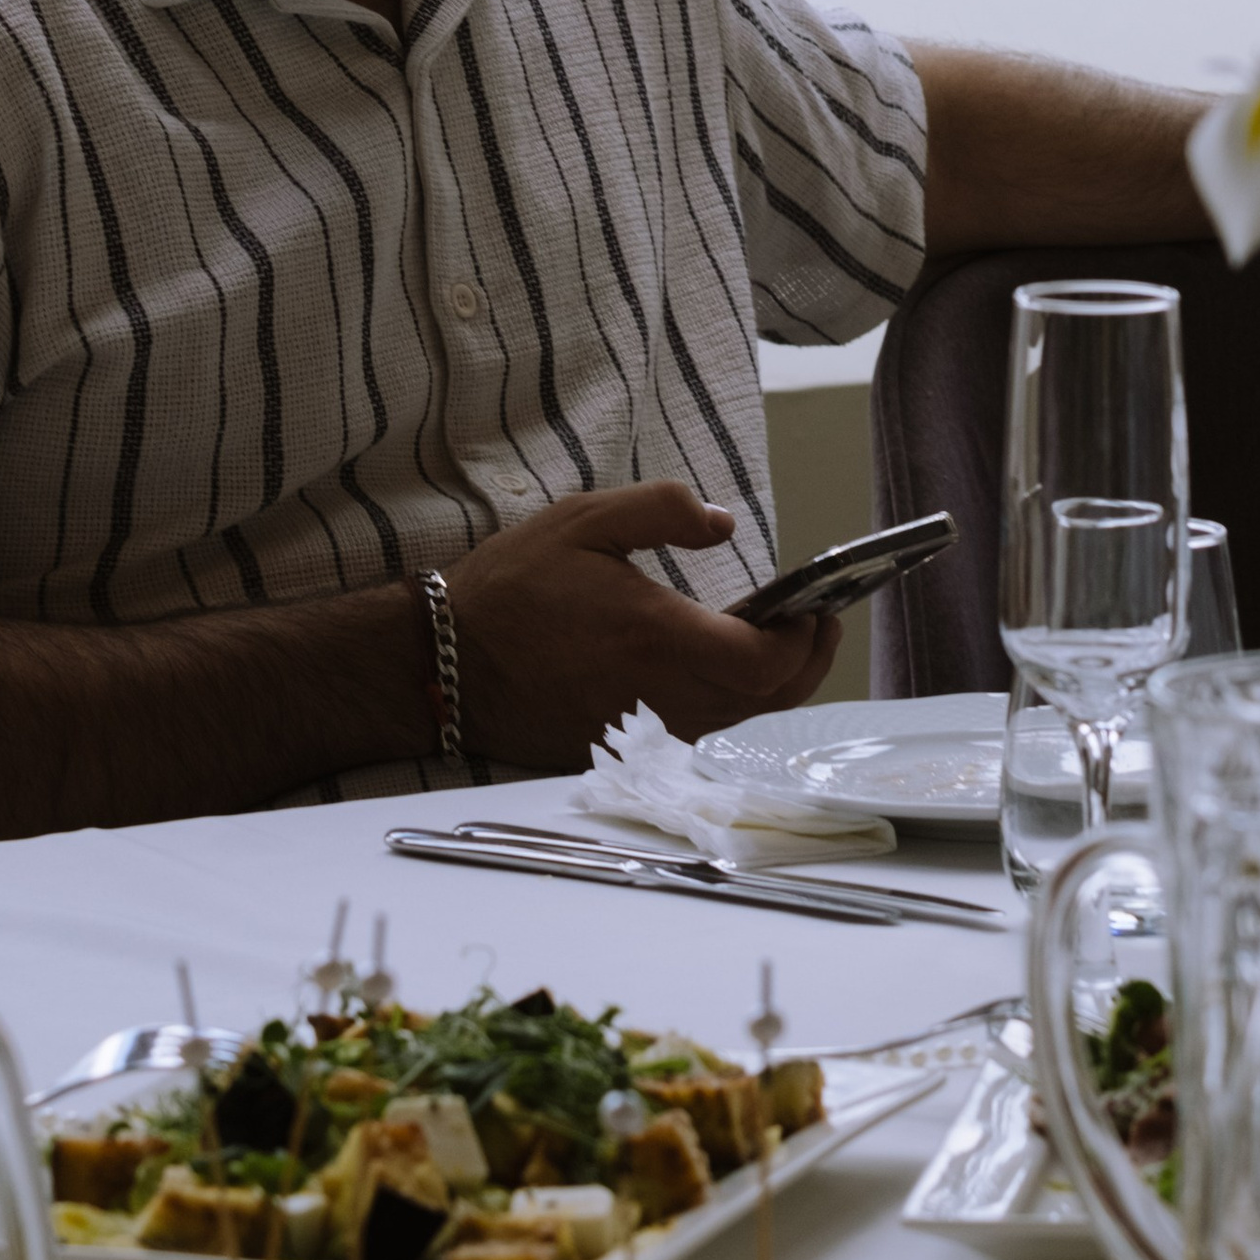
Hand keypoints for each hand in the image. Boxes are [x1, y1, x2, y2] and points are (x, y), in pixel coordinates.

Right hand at [448, 482, 839, 772]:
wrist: (444, 664)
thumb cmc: (512, 589)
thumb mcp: (585, 519)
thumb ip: (665, 510)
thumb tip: (724, 525)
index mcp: (657, 636)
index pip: (766, 662)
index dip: (805, 640)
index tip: (814, 608)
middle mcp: (660, 695)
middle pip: (767, 700)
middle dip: (805, 661)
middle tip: (815, 622)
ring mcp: (644, 731)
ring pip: (737, 721)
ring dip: (771, 686)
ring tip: (777, 640)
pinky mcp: (626, 749)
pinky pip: (700, 733)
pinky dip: (728, 705)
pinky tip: (722, 671)